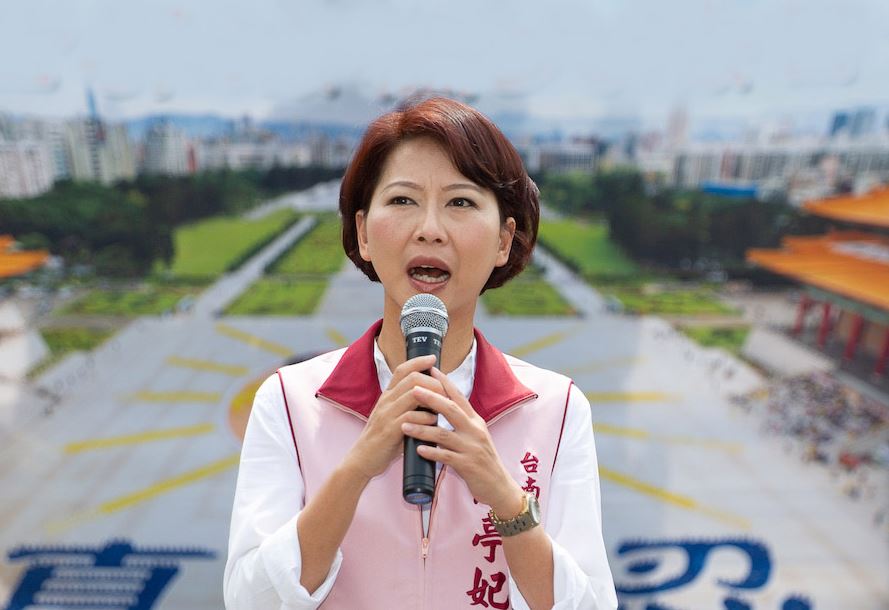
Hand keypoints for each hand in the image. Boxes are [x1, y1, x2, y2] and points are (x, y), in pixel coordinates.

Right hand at [344, 355, 445, 480]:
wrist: (362, 459)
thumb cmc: (383, 439)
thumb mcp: (392, 416)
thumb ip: (406, 405)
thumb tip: (430, 396)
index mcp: (387, 396)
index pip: (402, 370)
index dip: (418, 361)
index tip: (432, 359)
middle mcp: (386, 402)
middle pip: (412, 378)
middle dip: (433, 382)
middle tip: (445, 392)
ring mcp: (387, 415)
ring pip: (414, 394)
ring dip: (433, 398)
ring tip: (443, 405)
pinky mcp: (390, 430)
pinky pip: (412, 417)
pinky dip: (426, 418)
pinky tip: (433, 422)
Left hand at [400, 367, 524, 515]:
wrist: (499, 486)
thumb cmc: (482, 460)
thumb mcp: (475, 436)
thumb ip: (461, 422)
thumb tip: (442, 405)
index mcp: (475, 421)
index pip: (458, 396)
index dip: (445, 382)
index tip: (430, 370)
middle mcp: (474, 430)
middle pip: (451, 409)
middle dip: (430, 398)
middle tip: (413, 390)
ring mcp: (471, 447)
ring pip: (443, 434)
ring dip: (422, 429)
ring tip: (404, 425)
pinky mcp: (468, 465)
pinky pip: (446, 456)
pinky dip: (431, 452)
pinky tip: (418, 449)